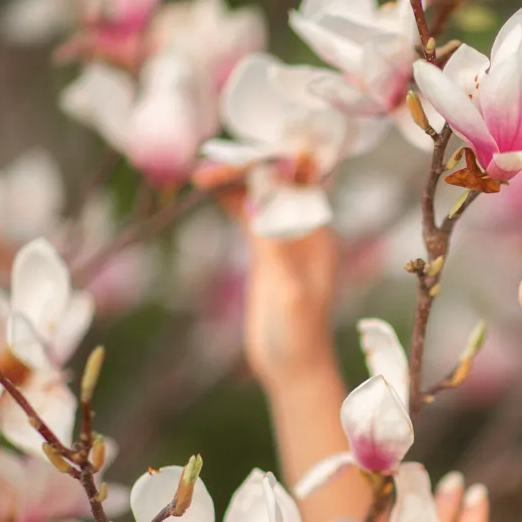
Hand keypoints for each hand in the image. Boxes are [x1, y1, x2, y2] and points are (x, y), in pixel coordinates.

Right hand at [192, 162, 341, 391]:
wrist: (292, 368)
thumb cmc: (298, 334)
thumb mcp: (287, 289)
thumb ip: (276, 243)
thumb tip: (263, 196)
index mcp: (320, 234)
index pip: (297, 185)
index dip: (272, 164)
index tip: (242, 153)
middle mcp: (306, 231)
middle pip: (276, 184)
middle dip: (248, 167)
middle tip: (211, 163)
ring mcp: (285, 240)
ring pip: (259, 196)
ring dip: (235, 181)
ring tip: (201, 172)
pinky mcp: (265, 253)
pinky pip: (248, 215)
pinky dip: (230, 200)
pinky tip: (207, 187)